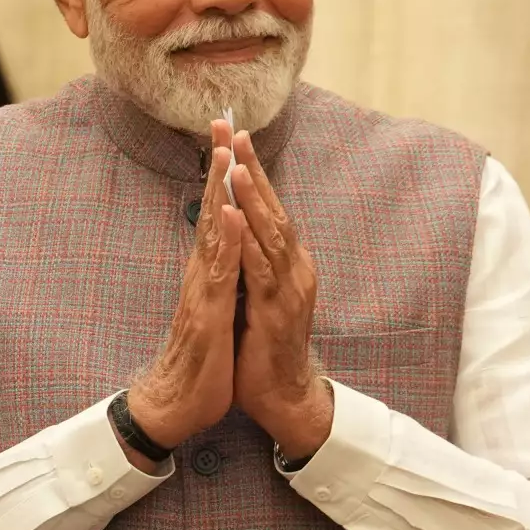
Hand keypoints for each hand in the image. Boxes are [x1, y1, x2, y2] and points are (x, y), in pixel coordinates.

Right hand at [123, 122, 247, 465]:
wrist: (174, 405)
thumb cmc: (198, 362)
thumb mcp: (215, 311)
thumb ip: (220, 281)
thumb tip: (228, 254)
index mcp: (208, 272)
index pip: (220, 214)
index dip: (225, 177)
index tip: (231, 137)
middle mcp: (201, 273)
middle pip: (213, 210)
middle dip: (219, 166)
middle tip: (222, 122)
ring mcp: (201, 292)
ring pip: (213, 233)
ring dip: (220, 192)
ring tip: (226, 153)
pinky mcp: (205, 314)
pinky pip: (218, 272)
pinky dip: (227, 241)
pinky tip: (234, 215)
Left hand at [226, 130, 331, 459]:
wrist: (285, 397)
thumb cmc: (267, 347)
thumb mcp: (260, 296)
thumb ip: (255, 264)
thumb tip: (239, 231)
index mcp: (288, 264)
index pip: (269, 208)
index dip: (253, 172)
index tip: (235, 136)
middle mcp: (294, 270)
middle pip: (273, 209)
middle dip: (252, 170)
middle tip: (235, 131)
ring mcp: (289, 290)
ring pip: (270, 235)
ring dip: (253, 199)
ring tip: (237, 165)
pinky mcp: (277, 313)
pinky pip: (262, 271)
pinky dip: (250, 242)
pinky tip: (238, 219)